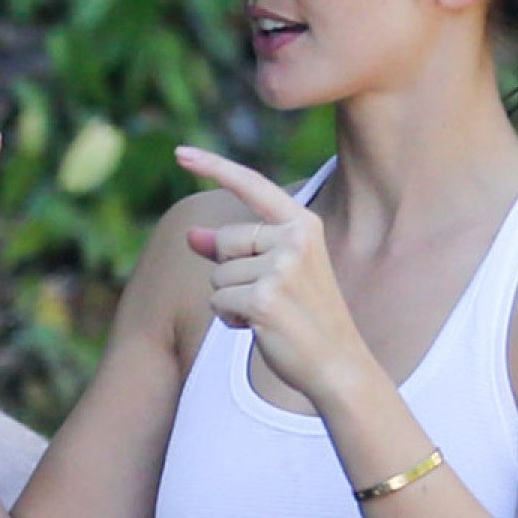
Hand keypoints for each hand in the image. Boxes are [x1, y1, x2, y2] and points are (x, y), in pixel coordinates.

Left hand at [174, 145, 373, 406]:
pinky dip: (229, 319)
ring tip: (270, 315)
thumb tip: (189, 234)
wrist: (337, 364)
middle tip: (271, 298)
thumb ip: (233, 250)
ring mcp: (280, 268)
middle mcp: (294, 239)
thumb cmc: (303, 317)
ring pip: (217, 275)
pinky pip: (217, 301)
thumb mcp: (274, 273)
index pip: (252, 185)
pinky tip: (260, 329)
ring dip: (231, 300)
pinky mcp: (263, 299)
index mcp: (302, 225)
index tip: (179, 152)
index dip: (214, 166)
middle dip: (230, 271)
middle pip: (223, 240)